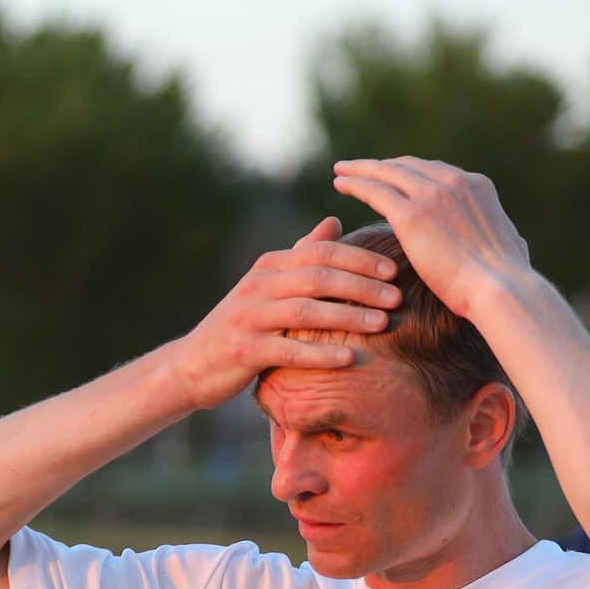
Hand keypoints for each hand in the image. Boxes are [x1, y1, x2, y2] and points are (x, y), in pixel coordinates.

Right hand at [166, 218, 402, 408]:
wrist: (191, 365)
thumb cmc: (241, 326)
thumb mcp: (268, 286)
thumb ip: (301, 256)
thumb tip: (334, 223)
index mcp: (269, 266)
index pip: (322, 252)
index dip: (361, 259)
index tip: (395, 270)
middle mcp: (258, 286)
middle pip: (318, 277)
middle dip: (362, 286)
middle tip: (398, 297)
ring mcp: (248, 317)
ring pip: (306, 312)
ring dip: (348, 317)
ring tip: (382, 324)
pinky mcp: (243, 350)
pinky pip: (289, 351)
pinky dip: (321, 354)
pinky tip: (350, 358)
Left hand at [330, 157, 532, 318]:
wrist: (499, 287)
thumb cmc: (506, 279)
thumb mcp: (512, 247)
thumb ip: (509, 239)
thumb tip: (517, 244)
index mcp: (477, 187)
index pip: (435, 170)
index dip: (409, 171)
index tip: (392, 174)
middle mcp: (454, 182)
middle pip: (408, 165)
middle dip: (382, 165)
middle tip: (360, 167)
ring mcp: (432, 195)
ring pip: (387, 173)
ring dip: (361, 169)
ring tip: (341, 170)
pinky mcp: (411, 214)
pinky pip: (374, 190)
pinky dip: (354, 184)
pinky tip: (340, 184)